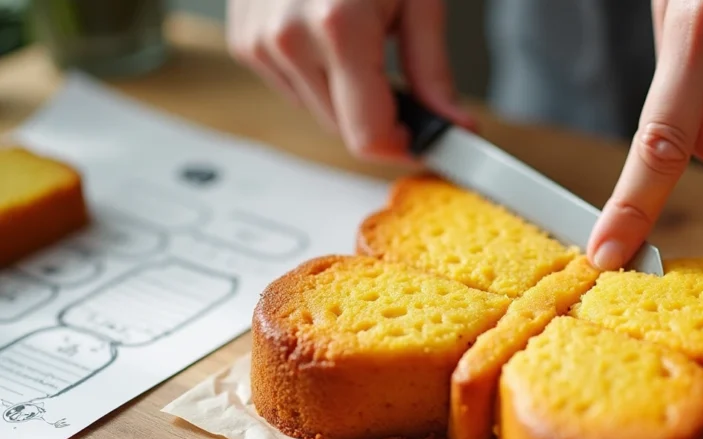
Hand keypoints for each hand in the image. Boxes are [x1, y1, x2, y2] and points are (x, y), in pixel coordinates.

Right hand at [227, 0, 474, 161]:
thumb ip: (433, 71)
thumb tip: (454, 126)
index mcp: (339, 26)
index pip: (368, 135)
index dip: (403, 144)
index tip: (427, 139)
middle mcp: (288, 38)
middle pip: (343, 129)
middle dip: (381, 116)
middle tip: (405, 80)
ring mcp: (259, 40)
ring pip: (317, 112)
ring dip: (348, 96)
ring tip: (364, 40)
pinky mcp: (244, 39)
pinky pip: (292, 87)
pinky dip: (319, 76)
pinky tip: (331, 35)